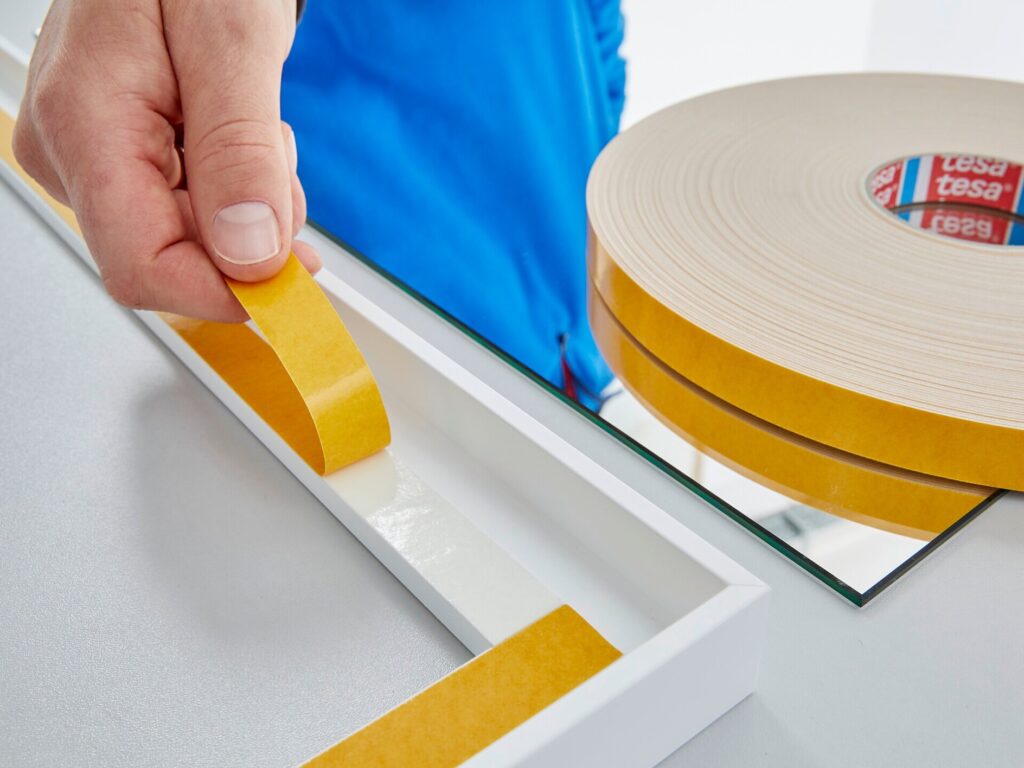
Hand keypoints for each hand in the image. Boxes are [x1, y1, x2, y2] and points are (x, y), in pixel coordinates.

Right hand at [13, 0, 320, 321]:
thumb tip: (250, 253)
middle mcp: (70, 152)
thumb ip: (240, 152)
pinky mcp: (116, 161)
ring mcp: (89, 160)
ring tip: (248, 119)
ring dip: (247, 199)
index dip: (226, 292)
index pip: (143, 266)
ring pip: (192, 238)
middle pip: (176, 257)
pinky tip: (232, 130)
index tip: (293, 287)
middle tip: (272, 148)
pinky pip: (190, 210)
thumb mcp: (231, 41)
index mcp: (83, 124)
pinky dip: (234, 186)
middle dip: (249, 227)